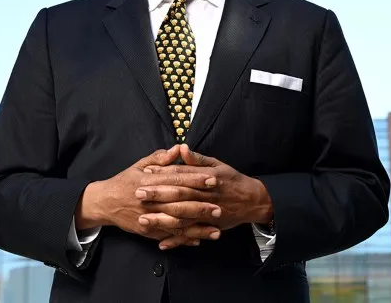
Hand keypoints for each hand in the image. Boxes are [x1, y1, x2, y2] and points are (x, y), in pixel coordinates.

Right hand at [75, 145, 221, 246]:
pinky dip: (183, 239)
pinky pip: (168, 235)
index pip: (176, 179)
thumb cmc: (124, 181)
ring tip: (216, 229)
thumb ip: (160, 157)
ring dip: (196, 227)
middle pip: (178, 203)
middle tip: (219, 207)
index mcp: (149, 180)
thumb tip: (179, 148)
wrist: (103, 202)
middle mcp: (150, 200)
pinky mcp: (147, 230)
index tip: (213, 179)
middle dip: (200, 206)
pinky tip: (199, 240)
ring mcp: (149, 217)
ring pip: (176, 223)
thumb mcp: (139, 164)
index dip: (195, 179)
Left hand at [138, 144, 272, 247]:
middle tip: (138, 193)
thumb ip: (197, 159)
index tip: (145, 172)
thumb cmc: (232, 180)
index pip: (181, 173)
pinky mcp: (209, 226)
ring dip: (162, 219)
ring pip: (182, 217)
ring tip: (143, 219)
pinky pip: (191, 234)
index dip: (163, 172)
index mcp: (206, 177)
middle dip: (157, 194)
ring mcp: (207, 212)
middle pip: (179, 194)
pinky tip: (161, 243)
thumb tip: (181, 148)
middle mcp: (205, 195)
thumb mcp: (217, 164)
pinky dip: (177, 240)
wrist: (252, 200)